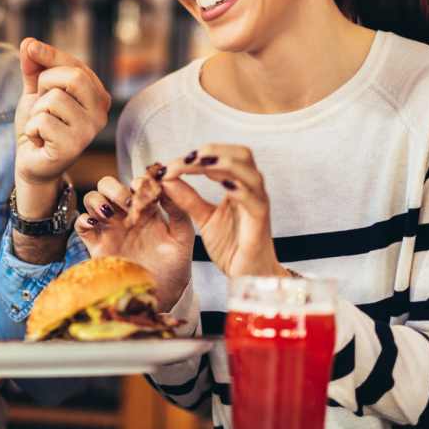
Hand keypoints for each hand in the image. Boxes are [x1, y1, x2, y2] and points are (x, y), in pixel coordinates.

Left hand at [13, 38, 110, 217]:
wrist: (31, 161)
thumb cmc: (39, 125)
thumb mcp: (36, 91)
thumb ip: (35, 67)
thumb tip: (29, 42)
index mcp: (98, 95)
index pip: (75, 65)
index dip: (50, 54)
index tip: (29, 47)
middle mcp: (101, 112)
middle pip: (73, 77)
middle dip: (45, 84)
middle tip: (41, 104)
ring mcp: (90, 131)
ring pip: (54, 99)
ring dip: (36, 111)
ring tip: (41, 126)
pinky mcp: (74, 147)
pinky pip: (43, 121)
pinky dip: (32, 129)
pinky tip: (39, 140)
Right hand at [74, 174, 194, 311]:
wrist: (163, 295)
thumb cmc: (175, 265)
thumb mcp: (182, 236)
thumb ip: (178, 210)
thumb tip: (168, 182)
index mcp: (146, 208)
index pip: (134, 183)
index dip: (137, 181)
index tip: (144, 190)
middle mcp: (125, 214)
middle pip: (107, 185)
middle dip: (114, 188)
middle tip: (126, 202)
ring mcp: (109, 228)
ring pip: (92, 199)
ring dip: (97, 200)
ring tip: (109, 213)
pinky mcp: (96, 245)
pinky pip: (81, 224)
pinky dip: (83, 219)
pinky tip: (95, 223)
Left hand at [157, 145, 288, 279]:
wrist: (249, 277)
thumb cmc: (233, 247)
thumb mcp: (204, 219)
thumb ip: (188, 198)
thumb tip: (167, 178)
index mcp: (238, 185)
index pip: (222, 157)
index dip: (198, 155)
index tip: (172, 163)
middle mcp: (251, 189)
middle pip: (241, 154)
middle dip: (214, 151)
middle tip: (187, 157)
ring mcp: (258, 203)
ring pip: (248, 171)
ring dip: (223, 162)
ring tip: (199, 162)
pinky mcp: (261, 220)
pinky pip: (254, 198)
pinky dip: (239, 188)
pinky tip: (223, 184)